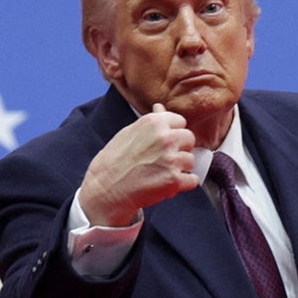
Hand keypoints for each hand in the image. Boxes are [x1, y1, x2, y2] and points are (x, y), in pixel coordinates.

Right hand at [78, 103, 199, 226]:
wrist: (105, 190)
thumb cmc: (113, 162)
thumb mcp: (128, 133)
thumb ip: (150, 122)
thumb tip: (160, 107)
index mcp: (154, 123)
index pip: (181, 121)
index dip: (173, 133)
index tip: (164, 143)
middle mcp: (165, 138)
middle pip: (189, 139)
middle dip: (180, 149)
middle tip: (163, 159)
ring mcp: (171, 159)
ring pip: (191, 160)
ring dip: (180, 168)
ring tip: (161, 173)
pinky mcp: (174, 180)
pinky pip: (193, 179)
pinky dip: (183, 184)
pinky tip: (167, 184)